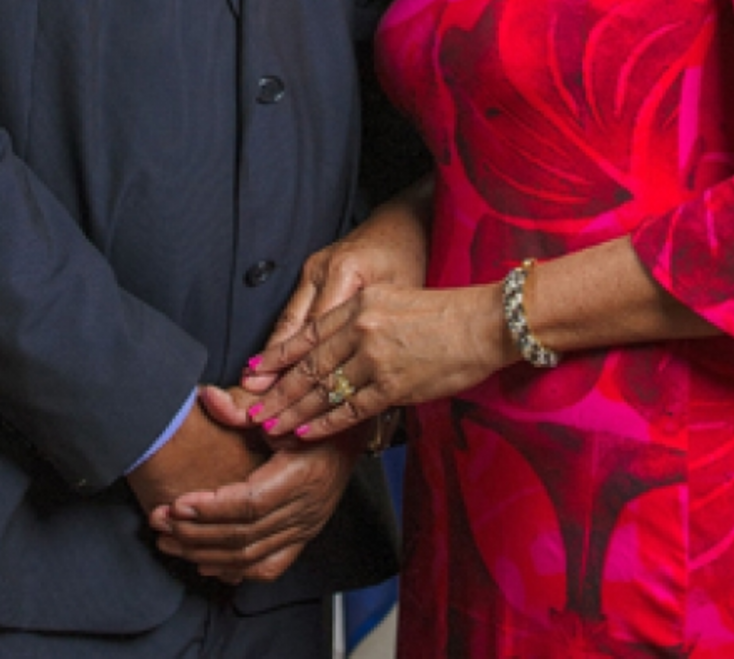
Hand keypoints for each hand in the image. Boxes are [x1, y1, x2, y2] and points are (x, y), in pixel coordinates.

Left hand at [148, 390, 360, 584]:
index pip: (250, 503)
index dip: (211, 508)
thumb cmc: (309, 413)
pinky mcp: (302, 538)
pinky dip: (234, 569)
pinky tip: (203, 562)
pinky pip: (267, 567)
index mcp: (301, 474)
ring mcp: (305, 528)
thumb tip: (207, 397)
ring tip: (167, 541)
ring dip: (204, 552)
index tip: (177, 504)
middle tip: (158, 520)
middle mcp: (305, 509)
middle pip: (244, 534)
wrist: (347, 433)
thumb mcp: (280, 401)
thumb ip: (242, 404)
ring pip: (250, 556)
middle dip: (195, 532)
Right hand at [242, 190, 430, 398]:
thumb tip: (363, 380)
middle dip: (275, 367)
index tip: (290, 399)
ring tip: (252, 384)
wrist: (400, 223)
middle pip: (294, 328)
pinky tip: (270, 362)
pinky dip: (284, 339)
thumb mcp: (401, 295)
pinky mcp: (310, 272)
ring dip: (272, 355)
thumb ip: (378, 332)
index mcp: (344, 273)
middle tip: (257, 398)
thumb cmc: (407, 259)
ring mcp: (312, 270)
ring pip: (288, 320)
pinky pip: (294, 311)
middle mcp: (320, 271)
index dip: (303, 369)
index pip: (317, 331)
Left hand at [245, 282, 512, 444]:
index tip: (254, 370)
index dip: (278, 355)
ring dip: (294, 411)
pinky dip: (325, 424)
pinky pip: (351, 409)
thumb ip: (359, 320)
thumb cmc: (441, 312)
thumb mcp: (392, 300)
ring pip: (324, 390)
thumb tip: (333, 345)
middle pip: (308, 365)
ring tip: (270, 426)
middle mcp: (361, 329)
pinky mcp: (394, 385)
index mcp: (359, 305)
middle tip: (251, 408)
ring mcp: (376, 358)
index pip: (308, 334)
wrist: (482, 323)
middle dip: (277, 390)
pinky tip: (306, 433)